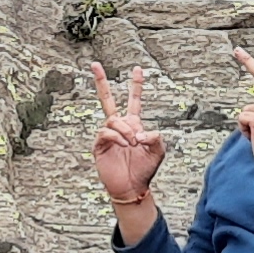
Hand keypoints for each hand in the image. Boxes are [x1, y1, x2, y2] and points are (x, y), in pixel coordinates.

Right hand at [86, 62, 167, 204]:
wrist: (132, 187)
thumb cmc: (145, 169)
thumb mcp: (158, 150)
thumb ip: (155, 136)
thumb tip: (140, 131)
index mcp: (133, 124)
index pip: (134, 100)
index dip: (136, 85)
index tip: (137, 69)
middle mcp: (119, 126)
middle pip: (107, 99)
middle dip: (101, 81)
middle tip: (95, 65)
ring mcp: (108, 135)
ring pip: (113, 119)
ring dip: (125, 129)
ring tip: (133, 142)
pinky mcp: (100, 146)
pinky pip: (106, 132)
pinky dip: (117, 136)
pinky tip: (124, 144)